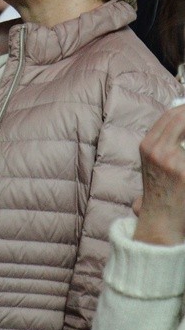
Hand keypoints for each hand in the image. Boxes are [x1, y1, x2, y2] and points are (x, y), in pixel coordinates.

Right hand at [133, 104, 184, 245]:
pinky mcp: (184, 171)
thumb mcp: (154, 163)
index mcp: (147, 145)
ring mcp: (171, 160)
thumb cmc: (161, 192)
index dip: (184, 108)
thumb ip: (165, 142)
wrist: (161, 221)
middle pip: (180, 119)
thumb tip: (182, 120)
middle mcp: (156, 149)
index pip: (169, 116)